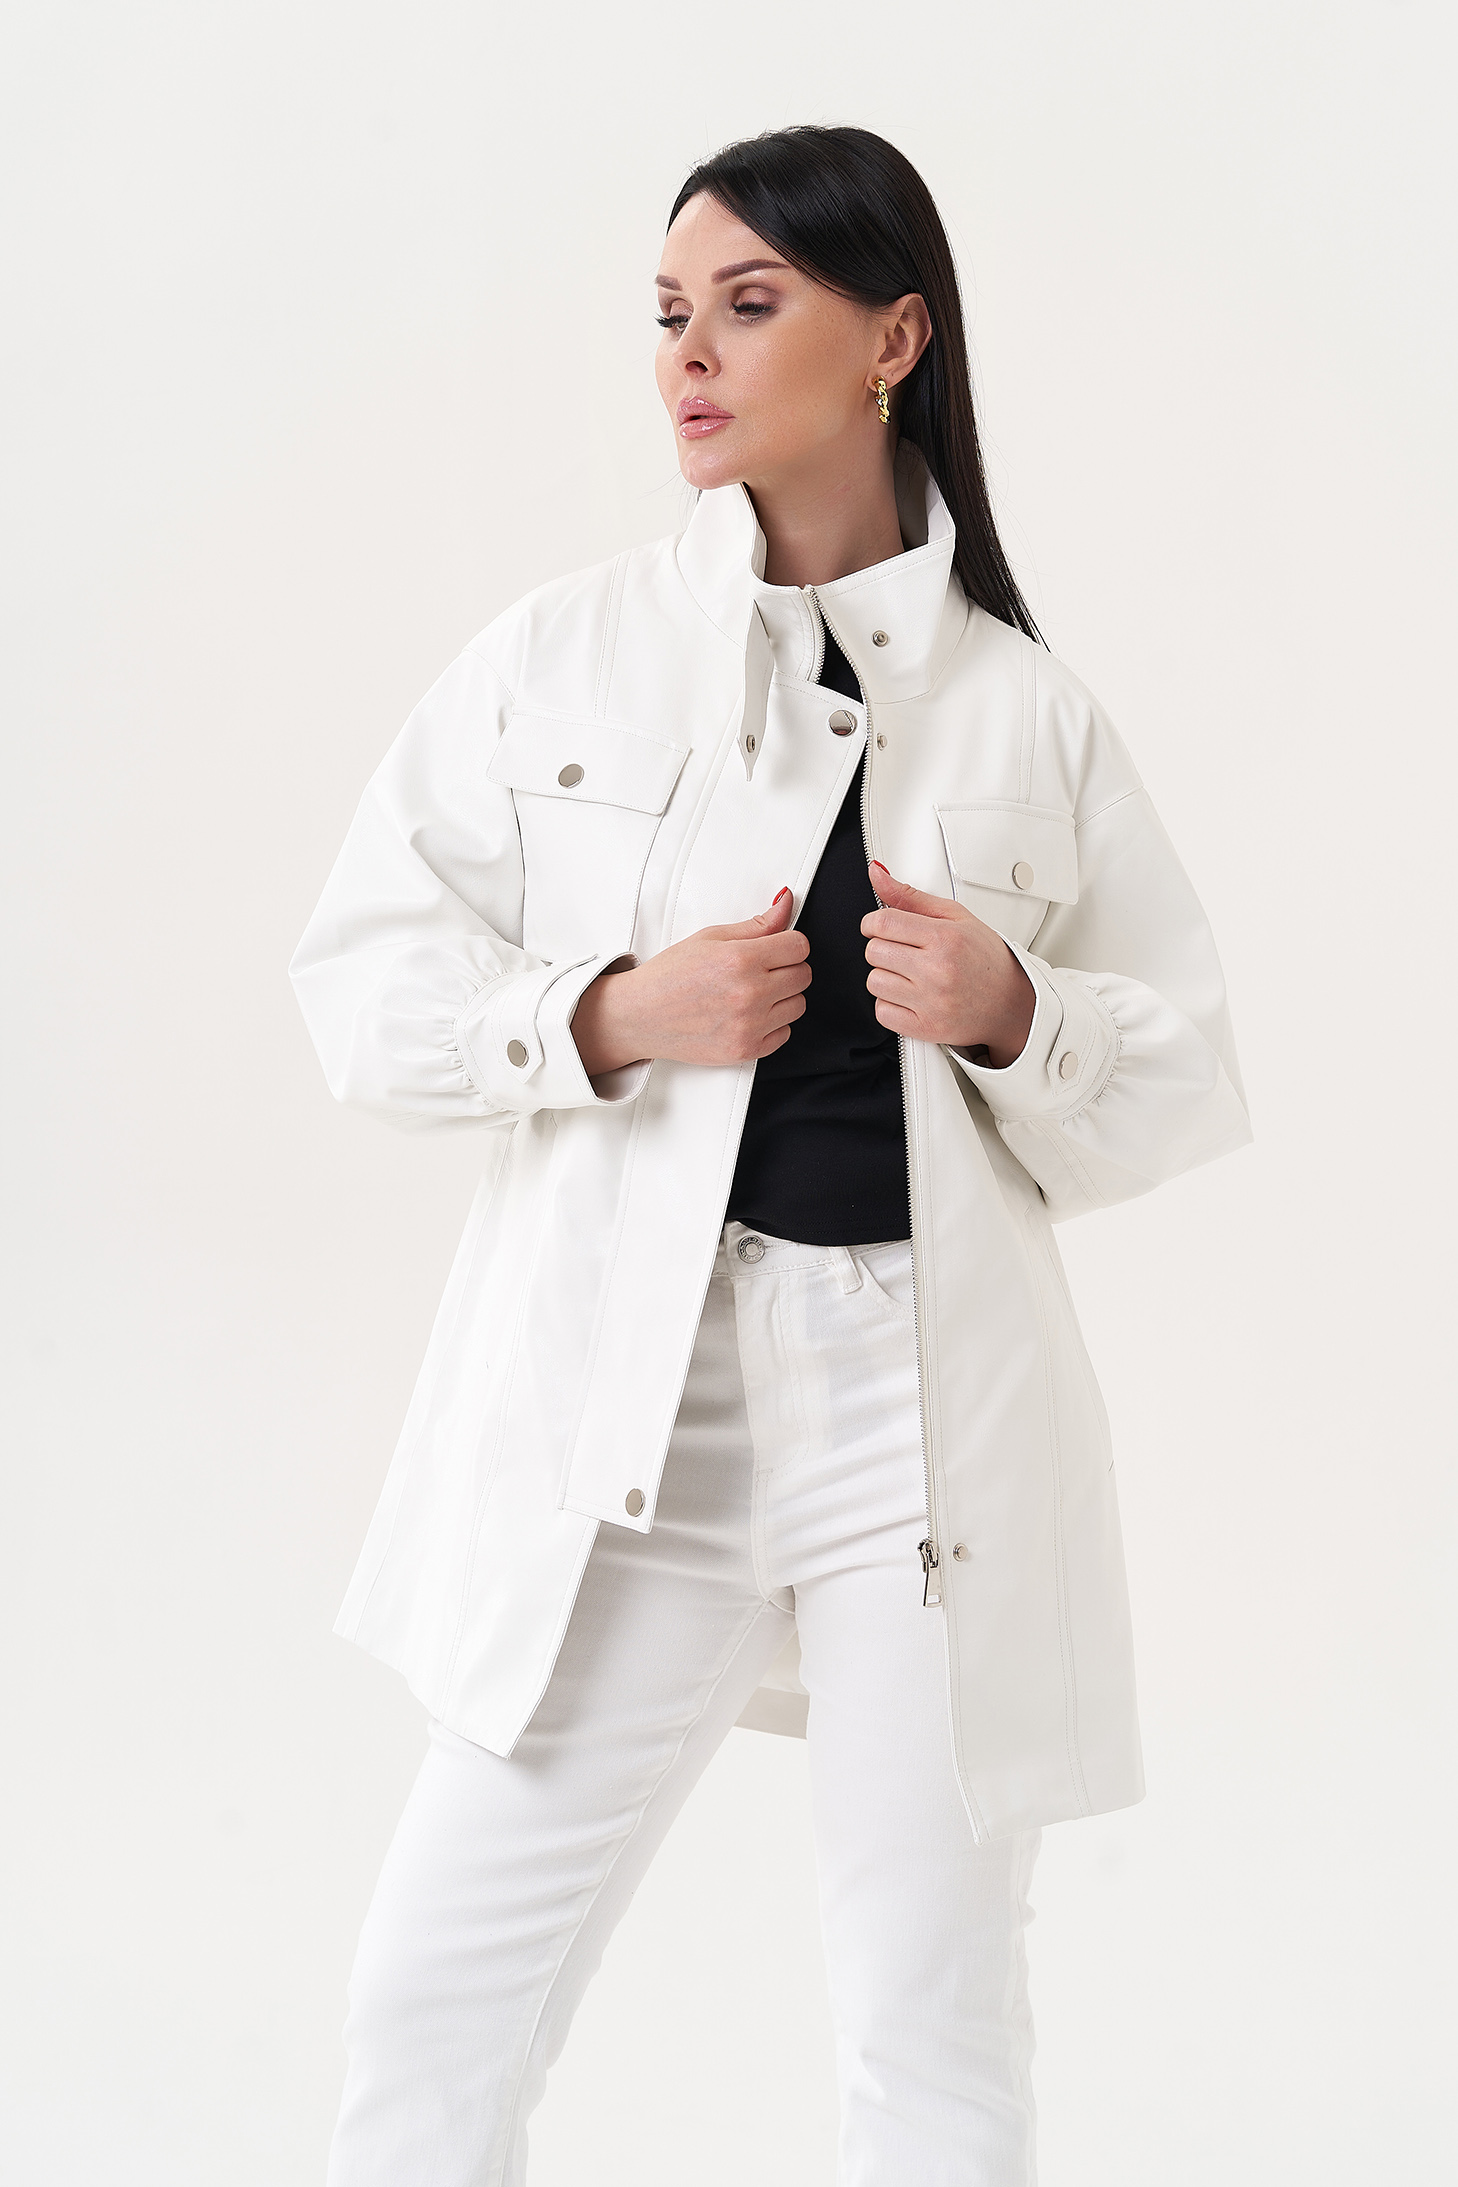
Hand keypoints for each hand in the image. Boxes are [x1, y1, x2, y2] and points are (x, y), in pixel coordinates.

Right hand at [571, 887, 810, 1074]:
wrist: (640, 1016)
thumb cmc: (670, 975)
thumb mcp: (710, 937)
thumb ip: (756, 924)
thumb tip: (786, 902)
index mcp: (741, 959)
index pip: (799, 946)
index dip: (788, 944)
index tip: (776, 948)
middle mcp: (749, 994)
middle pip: (803, 975)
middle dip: (786, 968)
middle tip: (759, 970)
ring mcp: (749, 1025)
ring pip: (798, 1005)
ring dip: (782, 997)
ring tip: (752, 993)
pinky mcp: (746, 1050)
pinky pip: (784, 1034)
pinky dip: (772, 1025)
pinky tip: (747, 1015)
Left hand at [861, 862, 1034, 1066]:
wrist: (1011, 1004)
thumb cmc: (987, 960)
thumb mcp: (956, 917)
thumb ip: (911, 896)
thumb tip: (878, 874)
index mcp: (945, 939)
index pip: (883, 923)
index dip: (873, 923)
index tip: (879, 927)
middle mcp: (937, 971)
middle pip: (874, 952)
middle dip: (883, 948)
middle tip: (905, 951)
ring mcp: (931, 1002)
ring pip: (874, 982)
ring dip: (886, 976)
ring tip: (910, 974)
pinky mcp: (925, 1028)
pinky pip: (882, 1012)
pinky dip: (889, 1004)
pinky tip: (909, 995)